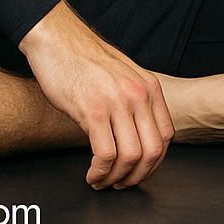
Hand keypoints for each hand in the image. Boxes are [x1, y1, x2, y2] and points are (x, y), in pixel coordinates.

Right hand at [19, 1, 174, 188]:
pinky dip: (100, 173)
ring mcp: (117, 101)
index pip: (166, 136)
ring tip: (102, 180)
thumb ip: (135, 100)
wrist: (57, 39)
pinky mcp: (93, 110)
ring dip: (116, 178)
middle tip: (120, 184)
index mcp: (149, 86)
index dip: (154, 163)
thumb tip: (139, 134)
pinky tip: (92, 174)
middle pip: (152, 151)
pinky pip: (105, 155)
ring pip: (130, 157)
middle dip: (137, 176)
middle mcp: (138, 94)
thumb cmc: (84, 58)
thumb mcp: (123, 75)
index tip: (138, 172)